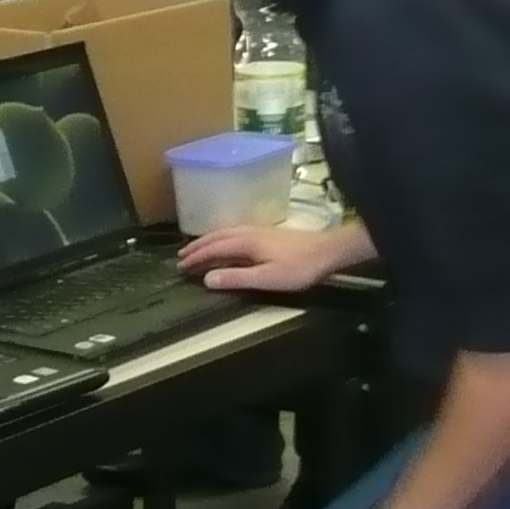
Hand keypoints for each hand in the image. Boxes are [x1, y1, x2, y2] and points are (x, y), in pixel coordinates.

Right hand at [180, 221, 345, 292]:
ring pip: (227, 232)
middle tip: (181, 256)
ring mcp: (260, 230)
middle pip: (217, 236)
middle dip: (198, 246)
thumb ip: (237, 278)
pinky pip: (236, 232)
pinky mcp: (269, 232)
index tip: (180, 266)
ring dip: (209, 240)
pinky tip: (227, 243)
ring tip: (198, 249)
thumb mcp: (266, 278)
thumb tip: (207, 278)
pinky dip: (223, 237)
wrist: (329, 251)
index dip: (196, 258)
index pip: (214, 249)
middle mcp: (250, 232)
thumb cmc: (299, 268)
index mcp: (246, 242)